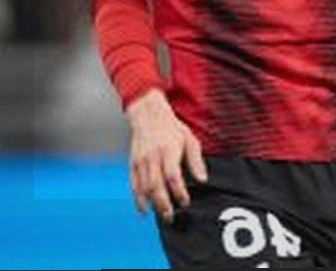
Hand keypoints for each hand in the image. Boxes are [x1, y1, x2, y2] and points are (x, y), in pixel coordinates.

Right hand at [125, 88, 207, 222]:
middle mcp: (152, 157)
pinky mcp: (132, 164)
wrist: (149, 116)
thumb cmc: (173, 129)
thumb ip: (195, 161)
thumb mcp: (190, 140)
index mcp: (168, 150)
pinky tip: (144, 210)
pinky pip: (133, 185)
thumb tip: (203, 180)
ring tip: (163, 216)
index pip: (173, 176)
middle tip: (171, 217)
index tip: (186, 202)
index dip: (179, 191)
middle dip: (164, 204)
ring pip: (144, 188)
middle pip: (156, 185)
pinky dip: (138, 199)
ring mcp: (140, 161)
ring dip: (152, 205)